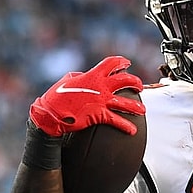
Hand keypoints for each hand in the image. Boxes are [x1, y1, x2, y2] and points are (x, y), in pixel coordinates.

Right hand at [30, 56, 145, 136]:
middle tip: (139, 87)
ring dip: (136, 107)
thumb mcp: (68, 80)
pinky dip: (126, 126)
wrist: (50, 113)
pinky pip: (116, 120)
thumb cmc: (56, 97)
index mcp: (92, 76)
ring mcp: (101, 101)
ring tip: (142, 110)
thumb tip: (83, 76)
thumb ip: (80, 77)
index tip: (127, 63)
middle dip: (135, 82)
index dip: (121, 62)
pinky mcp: (99, 115)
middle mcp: (100, 86)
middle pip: (125, 80)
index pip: (111, 63)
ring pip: (125, 102)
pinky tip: (132, 130)